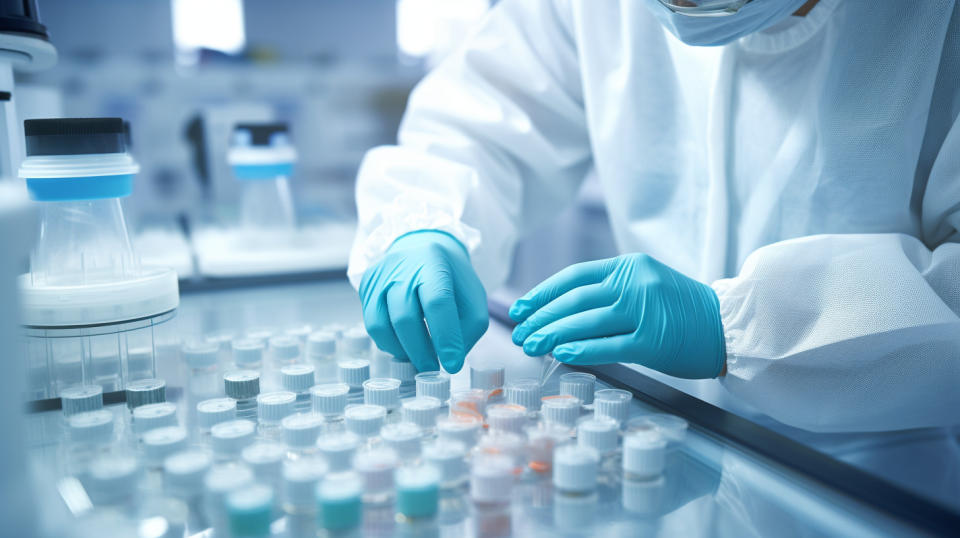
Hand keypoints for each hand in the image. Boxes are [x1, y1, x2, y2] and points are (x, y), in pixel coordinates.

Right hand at [359, 230, 488, 372]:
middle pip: (405, 317)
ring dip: (401, 350)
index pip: (437, 303)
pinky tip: (405, 343)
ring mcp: (379, 276)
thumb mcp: (473, 297)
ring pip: (380, 324)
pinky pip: (372, 324)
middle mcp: (401, 266)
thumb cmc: (451, 278)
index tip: (452, 364)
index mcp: (433, 262)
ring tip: (419, 357)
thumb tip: (451, 358)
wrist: (422, 247)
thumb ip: (470, 328)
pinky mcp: (366, 287)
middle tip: (432, 368)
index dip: (445, 337)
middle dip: (420, 351)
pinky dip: (389, 342)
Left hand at [509, 253, 724, 378]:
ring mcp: (645, 310)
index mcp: (629, 266)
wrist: (728, 326)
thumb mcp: (645, 286)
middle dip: (541, 317)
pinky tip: (562, 353)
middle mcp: (635, 283)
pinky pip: (609, 345)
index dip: (543, 293)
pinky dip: (582, 349)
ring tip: (532, 346)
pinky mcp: (654, 340)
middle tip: (519, 334)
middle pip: (575, 299)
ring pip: (586, 321)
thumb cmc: (681, 311)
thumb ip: (609, 293)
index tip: (520, 308)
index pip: (574, 276)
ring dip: (553, 334)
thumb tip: (560, 313)